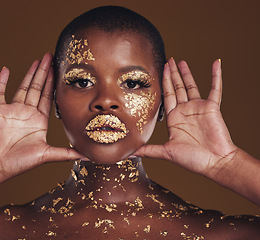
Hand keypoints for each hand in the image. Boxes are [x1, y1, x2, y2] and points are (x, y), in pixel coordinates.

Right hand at [0, 53, 82, 178]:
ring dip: (30, 73)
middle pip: (38, 88)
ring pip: (23, 86)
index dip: (54, 83)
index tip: (59, 70)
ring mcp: (13, 110)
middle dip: (45, 72)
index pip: (49, 97)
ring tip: (38, 60)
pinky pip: (0, 92)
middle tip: (51, 57)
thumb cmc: (21, 162)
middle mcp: (28, 113)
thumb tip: (88, 156)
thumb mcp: (48, 155)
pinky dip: (2, 81)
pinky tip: (6, 69)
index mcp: (40, 120)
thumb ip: (67, 153)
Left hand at [134, 58, 237, 175]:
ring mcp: (198, 108)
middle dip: (171, 74)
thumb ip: (148, 150)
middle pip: (176, 88)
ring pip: (191, 85)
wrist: (214, 163)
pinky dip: (216, 76)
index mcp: (174, 119)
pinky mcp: (212, 107)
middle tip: (168, 60)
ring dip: (186, 73)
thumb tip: (128, 154)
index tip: (158, 72)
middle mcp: (185, 111)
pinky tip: (216, 63)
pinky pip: (215, 88)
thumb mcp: (166, 152)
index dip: (162, 83)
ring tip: (180, 61)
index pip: (166, 96)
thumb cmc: (192, 160)